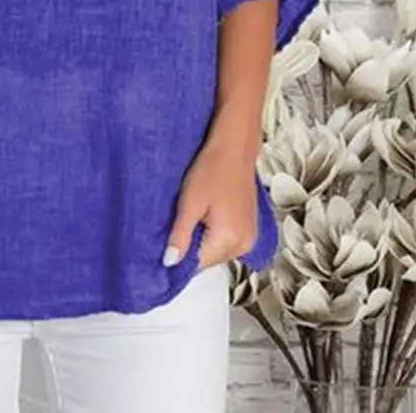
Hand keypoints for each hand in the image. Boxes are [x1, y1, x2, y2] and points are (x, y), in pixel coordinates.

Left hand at [163, 138, 257, 270]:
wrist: (234, 148)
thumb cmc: (213, 168)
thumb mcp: (189, 203)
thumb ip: (180, 235)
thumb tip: (169, 262)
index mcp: (229, 240)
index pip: (197, 266)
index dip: (178, 257)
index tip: (166, 245)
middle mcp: (244, 245)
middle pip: (207, 261)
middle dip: (191, 247)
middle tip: (180, 223)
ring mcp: (249, 238)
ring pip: (216, 252)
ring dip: (202, 241)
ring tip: (194, 216)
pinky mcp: (249, 229)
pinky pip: (226, 242)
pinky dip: (214, 234)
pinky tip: (206, 216)